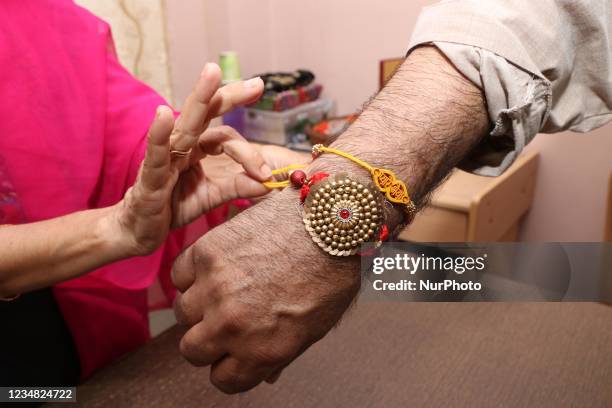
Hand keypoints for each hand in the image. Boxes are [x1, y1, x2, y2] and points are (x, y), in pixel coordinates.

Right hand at [111, 63, 269, 255]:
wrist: (139, 230)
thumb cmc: (173, 206)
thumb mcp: (212, 196)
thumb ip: (237, 187)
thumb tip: (269, 183)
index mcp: (196, 148)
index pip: (225, 137)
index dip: (247, 152)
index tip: (267, 173)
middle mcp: (181, 145)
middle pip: (206, 114)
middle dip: (229, 95)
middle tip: (257, 83)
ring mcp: (164, 157)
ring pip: (185, 126)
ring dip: (199, 98)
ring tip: (212, 73)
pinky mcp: (149, 176)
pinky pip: (156, 154)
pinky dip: (159, 134)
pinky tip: (162, 114)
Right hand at [171, 188, 360, 393]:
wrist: (330, 219)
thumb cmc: (331, 272)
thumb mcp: (315, 327)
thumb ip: (282, 355)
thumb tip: (265, 375)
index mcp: (263, 351)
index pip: (222, 379)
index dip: (229, 365)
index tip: (234, 351)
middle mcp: (233, 325)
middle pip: (192, 350)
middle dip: (208, 339)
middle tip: (226, 319)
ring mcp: (215, 288)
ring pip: (182, 312)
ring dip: (200, 304)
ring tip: (226, 286)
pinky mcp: (206, 252)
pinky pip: (179, 275)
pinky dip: (193, 273)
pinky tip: (217, 266)